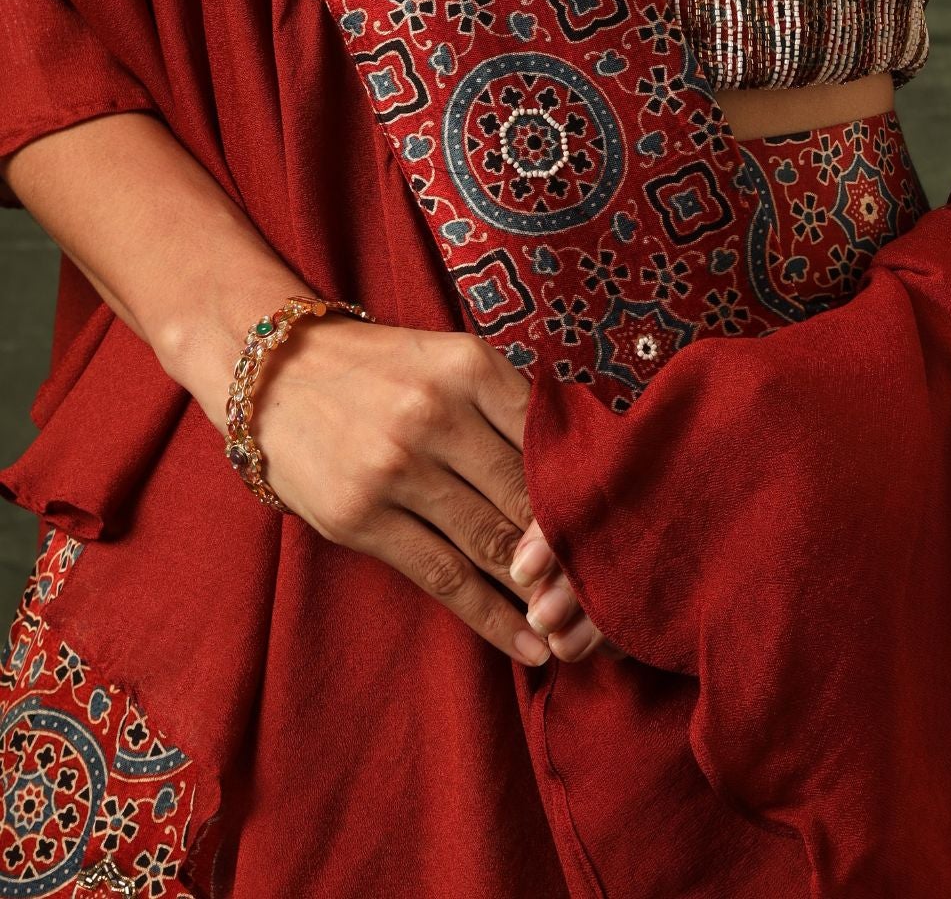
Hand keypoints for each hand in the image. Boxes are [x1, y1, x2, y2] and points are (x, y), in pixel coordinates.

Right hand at [248, 315, 612, 664]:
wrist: (273, 371)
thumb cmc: (380, 368)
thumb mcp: (448, 360)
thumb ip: (508, 405)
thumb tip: (582, 470)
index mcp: (469, 366)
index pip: (550, 441)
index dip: (590, 494)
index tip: (623, 532)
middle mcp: (435, 414)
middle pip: (528, 496)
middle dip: (574, 551)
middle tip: (614, 590)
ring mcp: (396, 469)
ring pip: (493, 545)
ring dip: (543, 595)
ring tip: (582, 630)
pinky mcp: (361, 518)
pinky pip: (445, 578)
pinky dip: (494, 619)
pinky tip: (529, 645)